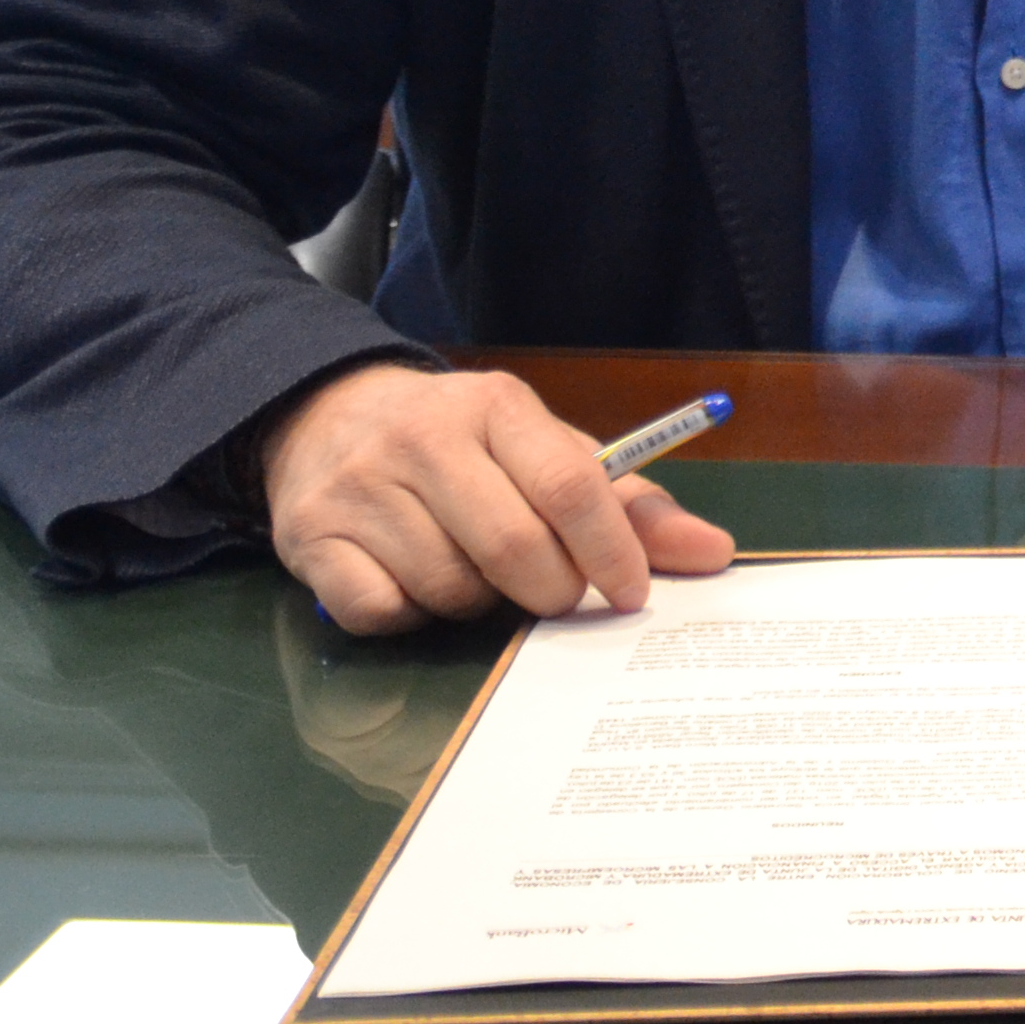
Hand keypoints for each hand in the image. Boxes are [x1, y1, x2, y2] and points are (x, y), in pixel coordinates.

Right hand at [262, 365, 736, 633]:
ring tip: (475, 573)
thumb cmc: (463, 445)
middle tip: (555, 595)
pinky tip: (414, 583)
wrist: (326, 416)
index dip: (611, 552)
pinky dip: (411, 615)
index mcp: (498, 408)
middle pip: (514, 547)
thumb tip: (714, 554)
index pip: (571, 486)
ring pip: (450, 587)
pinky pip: (382, 611)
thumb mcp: (547, 451)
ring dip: (478, 604)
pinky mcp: (310, 537)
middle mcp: (425, 440)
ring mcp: (361, 488)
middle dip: (551, 591)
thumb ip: (629, 504)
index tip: (632, 594)